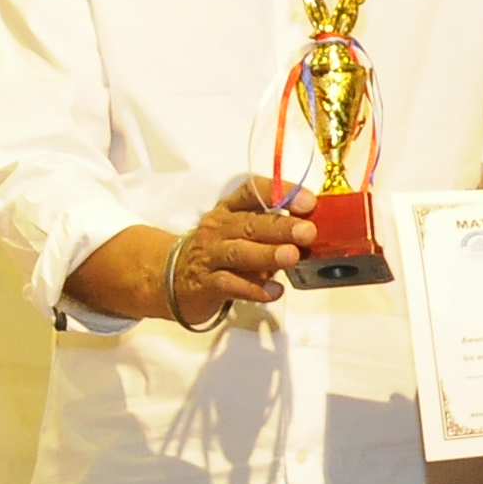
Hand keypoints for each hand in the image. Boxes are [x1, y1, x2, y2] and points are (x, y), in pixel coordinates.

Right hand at [172, 193, 310, 322]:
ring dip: (267, 254)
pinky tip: (273, 292)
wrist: (171, 278)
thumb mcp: (238, 234)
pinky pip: (230, 285)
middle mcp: (218, 228)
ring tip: (292, 257)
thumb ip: (270, 234)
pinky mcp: (205, 284)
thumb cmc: (217, 254)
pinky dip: (253, 288)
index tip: (308, 201)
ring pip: (238, 252)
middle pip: (250, 224)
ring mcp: (210, 256)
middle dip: (281, 227)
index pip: (252, 191)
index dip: (280, 193)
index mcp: (229, 210)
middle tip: (308, 232)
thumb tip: (310, 241)